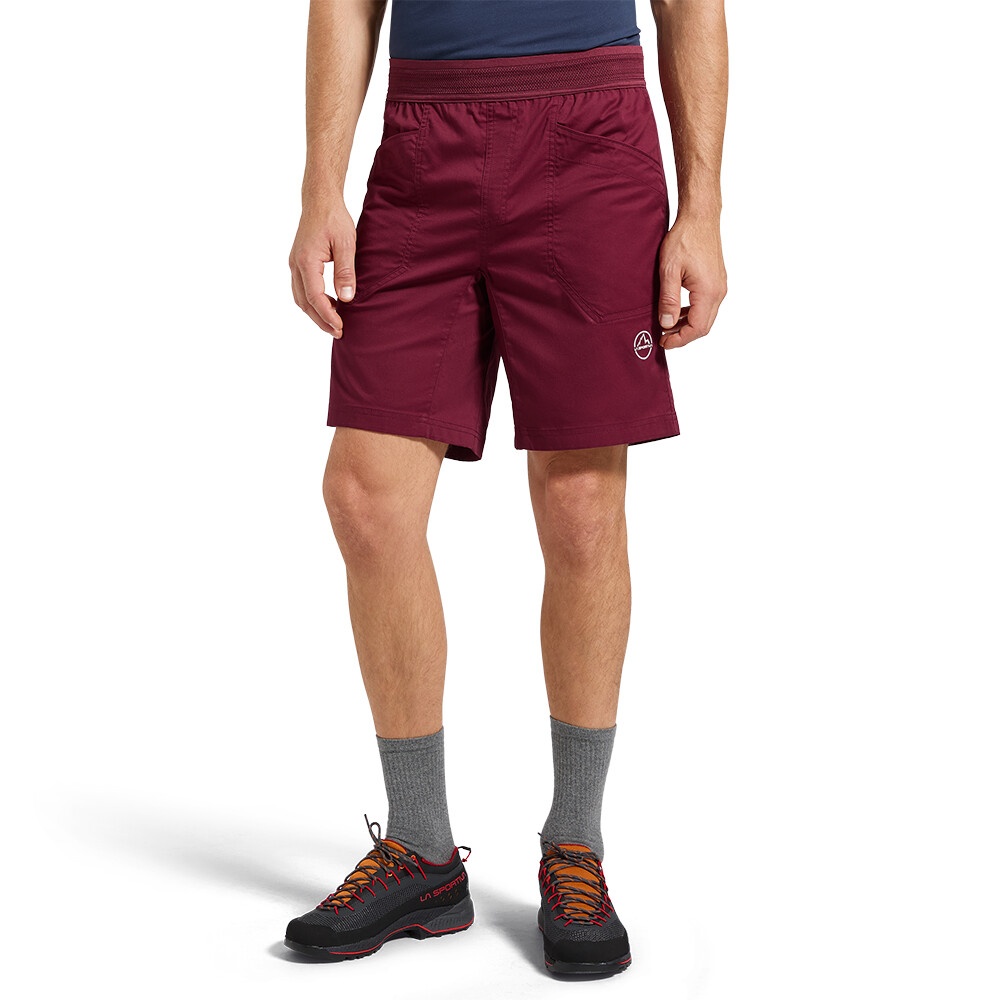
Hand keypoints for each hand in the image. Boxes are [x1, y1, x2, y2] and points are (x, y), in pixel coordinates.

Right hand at [289, 200, 356, 338]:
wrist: (320, 200)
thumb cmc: (334, 218)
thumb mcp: (346, 244)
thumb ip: (346, 272)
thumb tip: (347, 298)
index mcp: (306, 260)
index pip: (315, 297)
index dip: (328, 315)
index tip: (341, 327)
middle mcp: (295, 264)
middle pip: (304, 302)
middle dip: (320, 320)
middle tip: (338, 333)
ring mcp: (294, 264)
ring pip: (300, 298)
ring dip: (315, 313)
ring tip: (334, 323)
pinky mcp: (298, 262)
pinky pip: (301, 289)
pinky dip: (313, 302)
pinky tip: (329, 305)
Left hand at [657, 214, 726, 348]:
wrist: (700, 217)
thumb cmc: (684, 239)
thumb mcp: (669, 270)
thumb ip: (668, 300)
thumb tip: (667, 324)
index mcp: (708, 292)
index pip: (697, 328)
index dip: (680, 340)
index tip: (663, 342)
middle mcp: (719, 292)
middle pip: (703, 326)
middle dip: (683, 336)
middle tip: (663, 338)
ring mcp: (720, 286)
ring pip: (706, 317)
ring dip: (688, 325)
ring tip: (667, 326)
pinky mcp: (717, 281)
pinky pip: (707, 305)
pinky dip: (693, 313)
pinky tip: (678, 311)